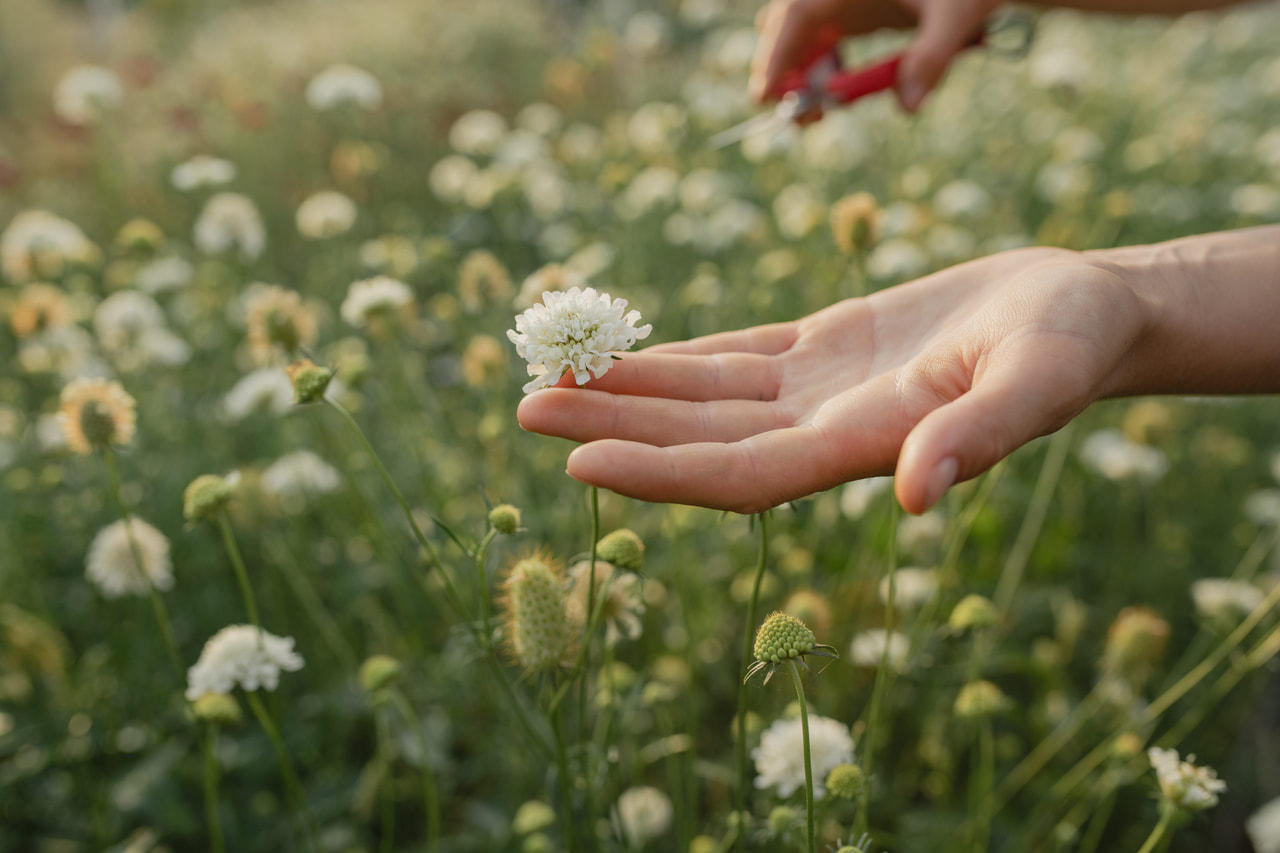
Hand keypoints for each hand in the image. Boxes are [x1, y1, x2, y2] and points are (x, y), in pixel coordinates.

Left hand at [517, 247, 1151, 514]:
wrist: (1079, 312)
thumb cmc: (1071, 344)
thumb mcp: (1037, 380)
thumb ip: (980, 435)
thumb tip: (920, 493)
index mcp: (863, 447)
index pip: (741, 476)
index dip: (660, 473)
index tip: (578, 462)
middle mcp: (823, 430)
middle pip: (698, 440)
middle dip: (612, 426)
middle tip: (520, 410)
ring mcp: (816, 391)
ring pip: (701, 398)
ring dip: (625, 389)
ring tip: (545, 376)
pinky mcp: (820, 350)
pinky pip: (729, 359)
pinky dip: (672, 358)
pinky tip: (621, 355)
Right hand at [750, 0, 1003, 110]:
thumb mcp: (956, 15)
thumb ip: (931, 58)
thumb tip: (909, 107)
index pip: (798, 13)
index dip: (777, 54)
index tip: (765, 94)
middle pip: (790, 26)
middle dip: (787, 71)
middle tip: (802, 117)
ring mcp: (843, 0)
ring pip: (802, 36)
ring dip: (803, 75)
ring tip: (817, 115)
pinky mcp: (854, 11)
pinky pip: (822, 40)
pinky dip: (822, 69)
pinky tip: (836, 94)